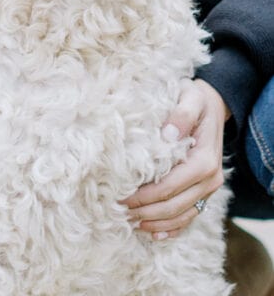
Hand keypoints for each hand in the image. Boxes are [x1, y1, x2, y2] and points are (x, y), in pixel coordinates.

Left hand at [122, 78, 228, 239]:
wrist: (213, 104)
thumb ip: (181, 115)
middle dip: (145, 212)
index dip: (144, 196)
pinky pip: (190, 216)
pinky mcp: (204, 191)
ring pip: (181, 215)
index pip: (169, 186)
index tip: (121, 196)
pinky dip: (172, 228)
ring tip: (130, 223)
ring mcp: (209, 188)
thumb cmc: (196, 100)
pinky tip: (153, 232)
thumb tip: (168, 135)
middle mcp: (210, 179)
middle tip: (118, 212)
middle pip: (174, 206)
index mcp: (205, 160)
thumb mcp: (190, 98)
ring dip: (156, 222)